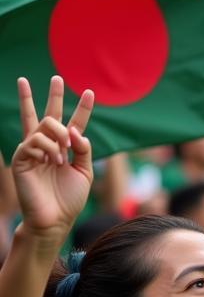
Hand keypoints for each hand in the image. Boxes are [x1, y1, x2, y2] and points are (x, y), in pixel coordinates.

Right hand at [12, 76, 94, 244]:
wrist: (55, 219)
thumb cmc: (70, 198)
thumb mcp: (85, 171)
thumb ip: (84, 149)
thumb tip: (76, 130)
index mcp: (65, 149)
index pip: (74, 124)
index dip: (82, 109)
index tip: (90, 92)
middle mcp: (48, 146)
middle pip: (49, 114)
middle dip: (54, 95)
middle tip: (57, 77)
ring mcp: (33, 150)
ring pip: (45, 125)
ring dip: (59, 137)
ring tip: (62, 158)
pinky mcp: (21, 157)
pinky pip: (34, 140)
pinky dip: (47, 148)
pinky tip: (51, 161)